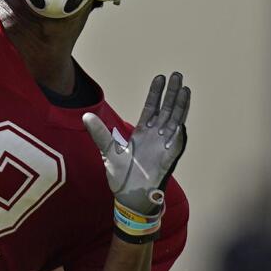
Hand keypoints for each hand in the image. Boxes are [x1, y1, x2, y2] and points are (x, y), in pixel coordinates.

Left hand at [84, 72, 188, 215]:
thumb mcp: (107, 150)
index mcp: (142, 132)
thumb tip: (85, 116)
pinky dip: (178, 131)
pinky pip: (175, 142)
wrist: (129, 196)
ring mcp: (163, 145)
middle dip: (171, 93)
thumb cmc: (121, 174)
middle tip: (176, 74)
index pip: (151, 107)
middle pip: (166, 109)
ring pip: (174, 120)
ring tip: (185, 88)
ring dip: (180, 106)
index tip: (160, 77)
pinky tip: (181, 119)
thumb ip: (99, 133)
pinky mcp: (168, 157)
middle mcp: (155, 135)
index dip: (156, 92)